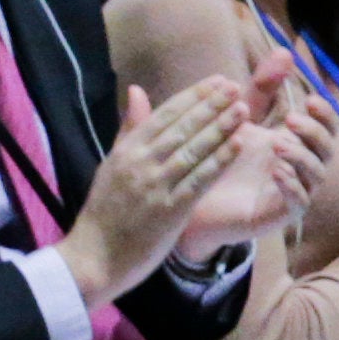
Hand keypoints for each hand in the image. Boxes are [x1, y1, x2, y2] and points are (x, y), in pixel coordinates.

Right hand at [55, 77, 245, 310]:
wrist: (94, 258)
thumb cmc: (104, 213)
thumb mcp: (111, 165)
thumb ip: (129, 129)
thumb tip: (137, 91)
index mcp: (125, 151)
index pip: (164, 115)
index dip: (193, 96)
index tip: (216, 81)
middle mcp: (139, 164)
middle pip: (182, 128)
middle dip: (211, 106)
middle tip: (235, 87)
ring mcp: (155, 187)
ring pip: (194, 150)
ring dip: (221, 128)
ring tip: (243, 110)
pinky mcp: (170, 210)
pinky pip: (200, 179)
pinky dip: (220, 159)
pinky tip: (239, 144)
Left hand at [180, 92, 336, 255]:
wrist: (194, 200)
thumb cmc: (221, 156)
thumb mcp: (239, 118)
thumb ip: (261, 88)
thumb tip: (283, 51)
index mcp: (297, 142)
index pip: (326, 126)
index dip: (324, 114)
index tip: (310, 100)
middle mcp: (303, 166)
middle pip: (328, 148)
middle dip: (314, 133)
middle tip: (292, 120)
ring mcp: (296, 191)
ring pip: (316, 174)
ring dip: (302, 158)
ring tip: (279, 145)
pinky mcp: (282, 215)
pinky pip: (298, 202)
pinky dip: (291, 186)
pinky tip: (276, 172)